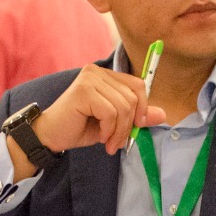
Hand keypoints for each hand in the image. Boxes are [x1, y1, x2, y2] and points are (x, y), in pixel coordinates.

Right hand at [8, 64, 165, 177]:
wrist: (51, 135)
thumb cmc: (80, 128)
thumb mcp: (114, 124)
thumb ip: (137, 117)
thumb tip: (163, 115)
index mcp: (106, 75)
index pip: (138, 85)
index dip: (143, 107)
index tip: (137, 127)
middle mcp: (98, 72)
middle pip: (133, 97)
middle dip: (130, 125)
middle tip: (118, 142)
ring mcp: (90, 79)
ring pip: (123, 106)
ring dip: (119, 131)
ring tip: (108, 143)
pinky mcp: (84, 91)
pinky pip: (110, 112)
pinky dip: (109, 129)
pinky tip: (100, 137)